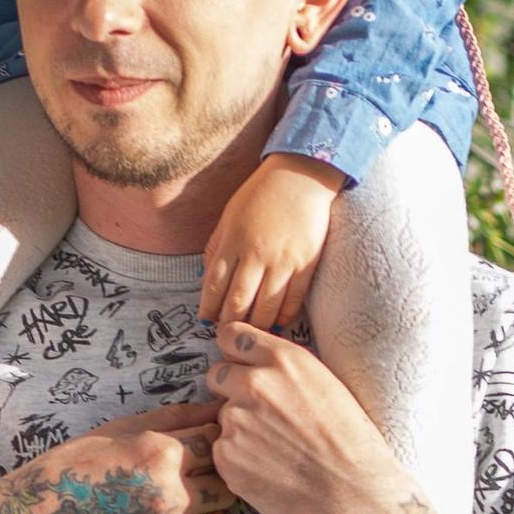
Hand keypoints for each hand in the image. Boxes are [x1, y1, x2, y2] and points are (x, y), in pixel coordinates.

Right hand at [0, 403, 230, 513]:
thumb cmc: (75, 466)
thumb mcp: (120, 429)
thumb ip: (174, 417)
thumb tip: (217, 406)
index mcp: (162, 454)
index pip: (216, 443)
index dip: (210, 444)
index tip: (198, 449)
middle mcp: (172, 495)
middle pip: (225, 484)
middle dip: (214, 479)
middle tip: (189, 480)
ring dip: (205, 511)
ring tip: (172, 506)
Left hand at [201, 154, 343, 333]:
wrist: (301, 175)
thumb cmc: (260, 195)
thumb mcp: (229, 216)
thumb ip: (216, 247)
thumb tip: (206, 281)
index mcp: (233, 241)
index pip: (214, 285)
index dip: (209, 308)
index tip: (207, 322)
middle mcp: (256, 254)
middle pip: (238, 301)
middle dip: (230, 324)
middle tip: (228, 338)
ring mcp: (283, 260)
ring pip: (265, 306)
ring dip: (256, 326)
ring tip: (251, 336)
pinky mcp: (307, 263)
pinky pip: (294, 299)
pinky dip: (284, 315)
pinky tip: (277, 324)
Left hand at [205, 321, 447, 513]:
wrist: (351, 492)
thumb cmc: (349, 441)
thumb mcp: (325, 383)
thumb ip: (284, 368)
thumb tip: (255, 363)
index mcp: (284, 360)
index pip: (232, 334)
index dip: (234, 352)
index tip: (237, 362)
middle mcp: (255, 384)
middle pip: (217, 375)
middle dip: (230, 390)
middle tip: (259, 414)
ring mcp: (236, 420)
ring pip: (221, 416)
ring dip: (238, 428)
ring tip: (274, 449)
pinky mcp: (225, 455)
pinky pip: (222, 449)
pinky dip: (238, 458)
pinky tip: (268, 468)